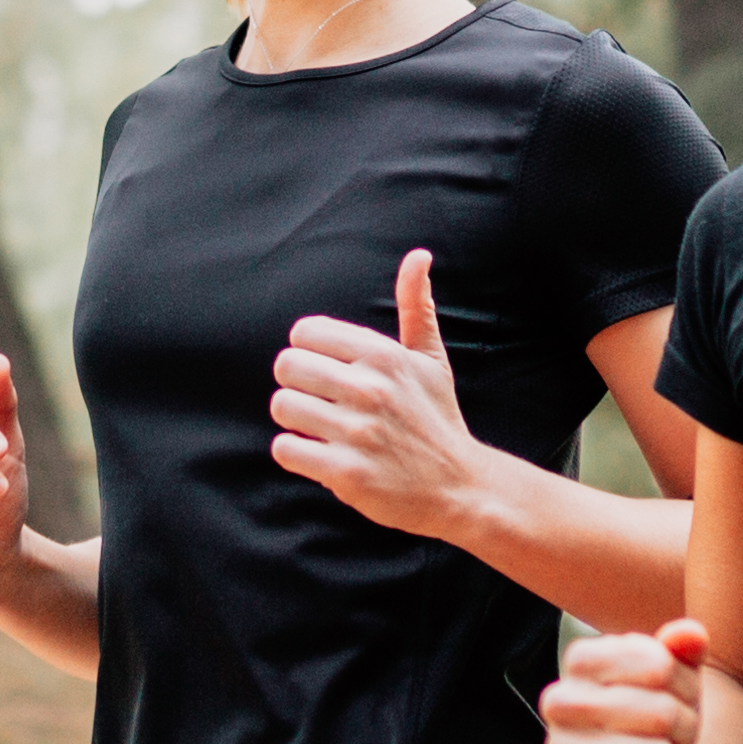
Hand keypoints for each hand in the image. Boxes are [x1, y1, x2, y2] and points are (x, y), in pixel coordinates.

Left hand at [272, 249, 488, 542]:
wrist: (460, 488)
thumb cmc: (437, 419)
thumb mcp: (431, 360)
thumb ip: (417, 307)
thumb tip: (418, 255)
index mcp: (384, 356)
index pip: (305, 332)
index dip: (309, 352)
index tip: (328, 370)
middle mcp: (370, 389)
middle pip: (287, 366)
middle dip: (297, 384)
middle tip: (320, 401)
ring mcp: (358, 432)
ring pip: (282, 406)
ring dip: (295, 420)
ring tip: (321, 428)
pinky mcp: (346, 473)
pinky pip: (285, 449)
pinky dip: (295, 453)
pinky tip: (320, 454)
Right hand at [542, 615, 709, 743]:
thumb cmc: (659, 705)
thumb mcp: (679, 671)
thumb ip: (685, 646)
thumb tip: (691, 635)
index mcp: (583, 659)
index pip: (659, 666)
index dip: (686, 684)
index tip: (675, 691)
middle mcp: (560, 702)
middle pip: (661, 715)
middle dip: (686, 727)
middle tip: (679, 731)